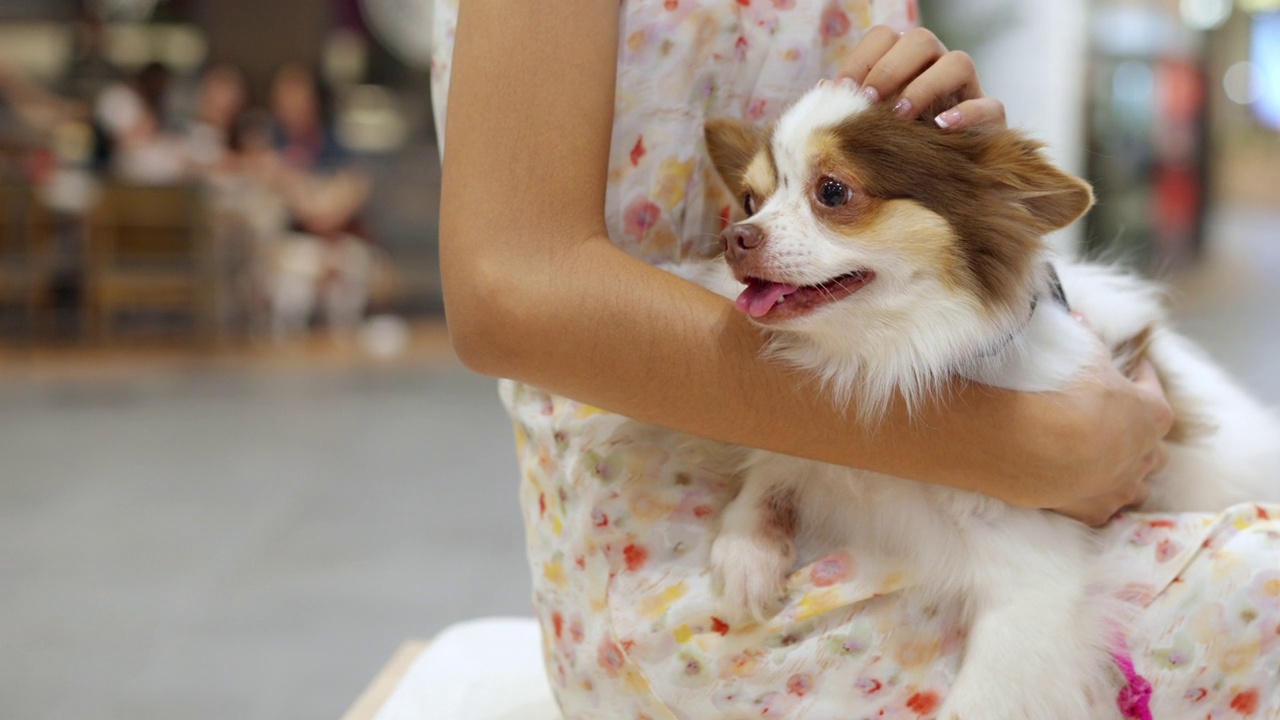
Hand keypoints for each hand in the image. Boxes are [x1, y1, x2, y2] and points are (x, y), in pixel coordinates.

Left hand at [838, 25, 1005, 130]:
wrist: (948, 178)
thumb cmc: (901, 146)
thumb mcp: (873, 126)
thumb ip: (852, 107)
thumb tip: (824, 90)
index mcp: (905, 64)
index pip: (885, 37)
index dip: (862, 59)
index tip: (842, 91)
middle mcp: (937, 67)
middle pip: (921, 40)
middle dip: (890, 68)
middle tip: (869, 101)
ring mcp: (968, 90)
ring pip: (958, 62)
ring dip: (925, 85)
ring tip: (902, 115)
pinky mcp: (992, 118)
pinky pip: (990, 104)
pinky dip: (967, 113)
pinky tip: (943, 128)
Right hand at [1043, 336, 1172, 526]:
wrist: (1027, 443)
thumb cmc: (1061, 394)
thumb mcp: (1080, 354)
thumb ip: (1088, 340)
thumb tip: (1082, 320)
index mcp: (1152, 413)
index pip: (1153, 388)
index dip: (1141, 376)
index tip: (1132, 368)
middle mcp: (1145, 454)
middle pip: (1153, 446)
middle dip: (1139, 433)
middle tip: (1116, 419)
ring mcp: (1121, 487)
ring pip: (1137, 483)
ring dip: (1125, 470)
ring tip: (1104, 459)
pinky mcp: (1093, 510)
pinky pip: (1103, 505)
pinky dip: (1095, 494)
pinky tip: (1080, 486)